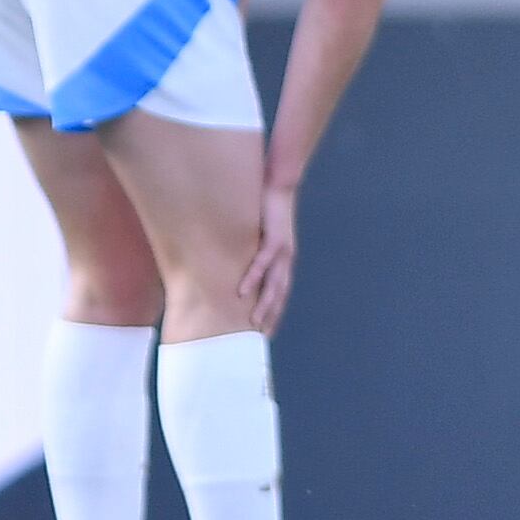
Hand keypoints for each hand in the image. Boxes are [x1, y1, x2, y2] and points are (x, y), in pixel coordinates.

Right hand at [240, 183, 297, 333]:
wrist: (279, 185)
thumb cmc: (265, 206)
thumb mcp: (259, 232)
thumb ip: (251, 246)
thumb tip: (233, 257)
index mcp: (283, 258)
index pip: (281, 291)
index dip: (275, 311)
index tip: (267, 330)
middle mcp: (286, 258)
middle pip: (280, 293)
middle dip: (271, 315)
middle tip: (260, 335)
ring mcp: (281, 250)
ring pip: (273, 283)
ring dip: (263, 303)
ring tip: (252, 320)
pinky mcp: (273, 239)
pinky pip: (261, 263)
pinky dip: (252, 277)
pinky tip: (241, 290)